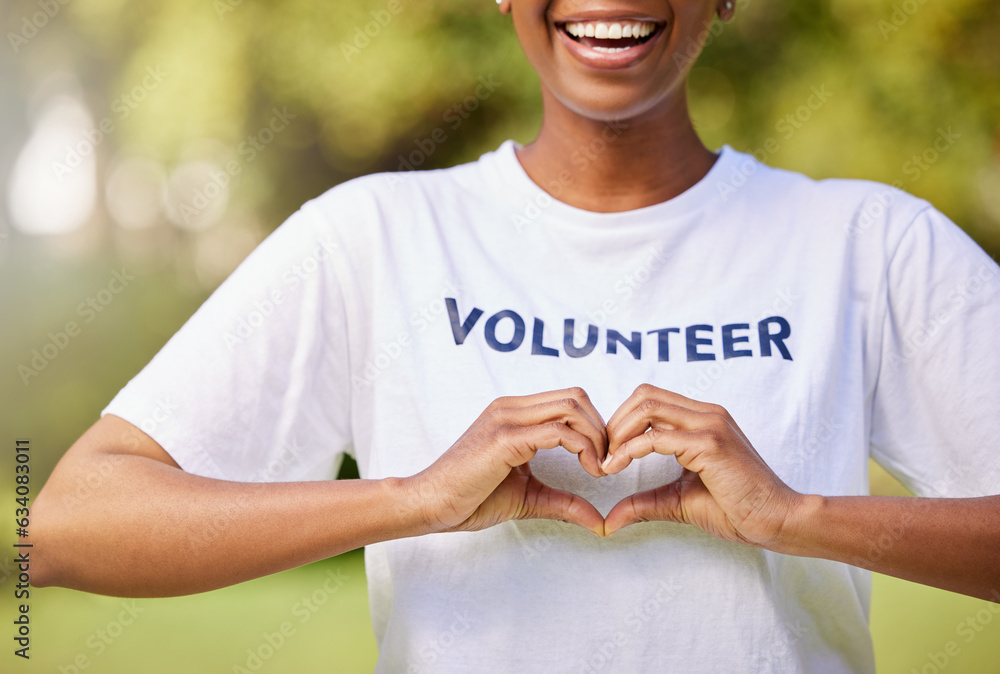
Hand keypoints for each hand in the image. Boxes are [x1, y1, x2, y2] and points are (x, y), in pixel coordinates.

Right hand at [409, 388, 607, 535]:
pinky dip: (584, 449)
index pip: (569, 401)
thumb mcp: (529, 496)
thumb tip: (601, 522)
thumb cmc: (470, 498)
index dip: (594, 427)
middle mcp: (511, 407)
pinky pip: (557, 432)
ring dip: (596, 437)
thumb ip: (565, 502)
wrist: (430, 504)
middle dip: (601, 429)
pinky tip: (588, 471)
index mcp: (514, 413)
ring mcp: (507, 418)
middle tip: (606, 464)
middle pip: (576, 398)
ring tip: (598, 469)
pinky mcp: (505, 438)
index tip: (602, 462)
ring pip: (571, 408)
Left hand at [602, 385, 802, 547]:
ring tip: (608, 462)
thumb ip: (645, 502)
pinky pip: (656, 437)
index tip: (608, 455)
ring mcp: (709, 424)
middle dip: (614, 423)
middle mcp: (706, 413)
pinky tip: (618, 468)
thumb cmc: (737, 510)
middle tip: (603, 456)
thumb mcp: (679, 501)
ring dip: (618, 432)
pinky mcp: (710, 443)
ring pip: (647, 406)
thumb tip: (608, 521)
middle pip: (643, 395)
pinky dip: (629, 450)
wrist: (777, 521)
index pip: (649, 399)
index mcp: (702, 419)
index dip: (621, 422)